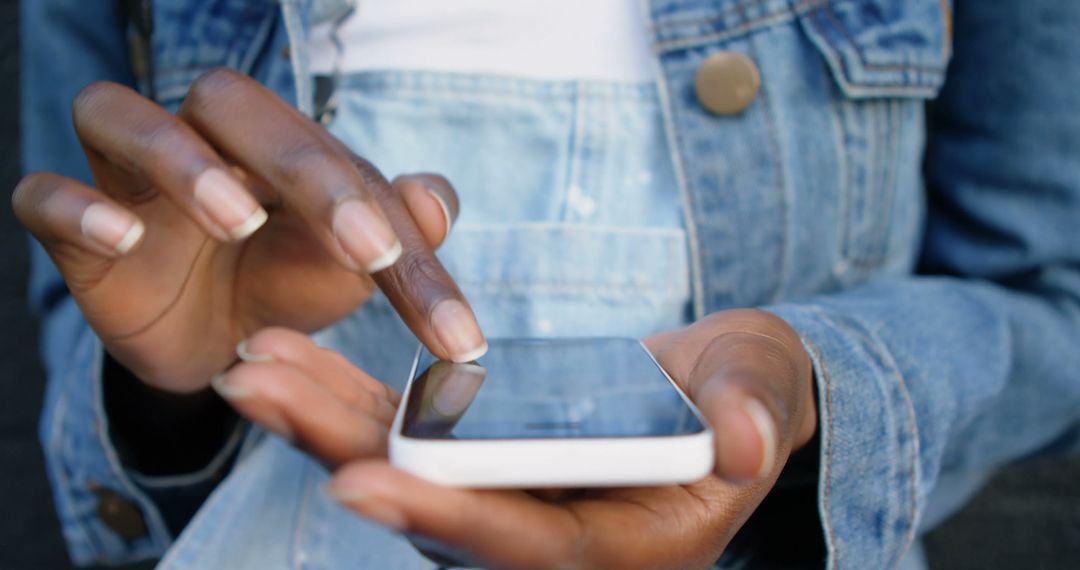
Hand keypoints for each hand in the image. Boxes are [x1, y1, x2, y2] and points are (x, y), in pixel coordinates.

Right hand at [12, 68, 485, 392]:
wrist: (208, 347)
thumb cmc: (283, 287)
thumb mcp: (346, 272)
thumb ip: (398, 238)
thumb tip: (435, 199)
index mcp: (278, 146)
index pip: (343, 163)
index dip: (405, 244)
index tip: (452, 328)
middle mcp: (202, 142)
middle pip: (233, 105)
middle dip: (308, 171)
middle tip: (368, 249)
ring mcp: (128, 180)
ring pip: (122, 118)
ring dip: (184, 163)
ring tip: (241, 221)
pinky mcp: (74, 233)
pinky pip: (47, 195)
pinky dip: (77, 210)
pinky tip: (124, 240)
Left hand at [218, 309, 815, 567]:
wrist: (713, 390)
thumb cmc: (745, 391)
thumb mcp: (761, 390)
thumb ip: (754, 411)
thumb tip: (743, 441)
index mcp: (620, 544)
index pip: (526, 544)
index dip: (449, 517)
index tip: (362, 481)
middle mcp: (548, 537)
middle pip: (436, 512)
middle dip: (346, 455)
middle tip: (258, 396)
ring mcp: (506, 497)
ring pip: (405, 472)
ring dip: (324, 423)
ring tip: (250, 370)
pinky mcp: (484, 454)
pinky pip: (408, 433)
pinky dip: (349, 399)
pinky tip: (289, 359)